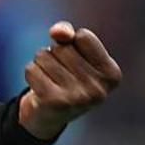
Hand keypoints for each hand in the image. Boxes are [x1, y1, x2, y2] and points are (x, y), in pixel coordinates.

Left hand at [18, 21, 121, 139]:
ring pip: (44, 56)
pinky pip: (31, 69)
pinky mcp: (55, 103)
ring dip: (41, 63)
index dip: (73, 42)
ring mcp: (78, 98)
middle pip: (63, 47)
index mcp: (112, 74)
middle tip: (61, 72)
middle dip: (55, 53)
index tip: (77, 60)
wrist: (52, 112)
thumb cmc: (67, 74)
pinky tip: (40, 86)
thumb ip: (68, 32)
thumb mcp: (74, 50)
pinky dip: (32, 73)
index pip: (84, 36)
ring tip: (51, 79)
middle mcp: (99, 90)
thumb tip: (57, 32)